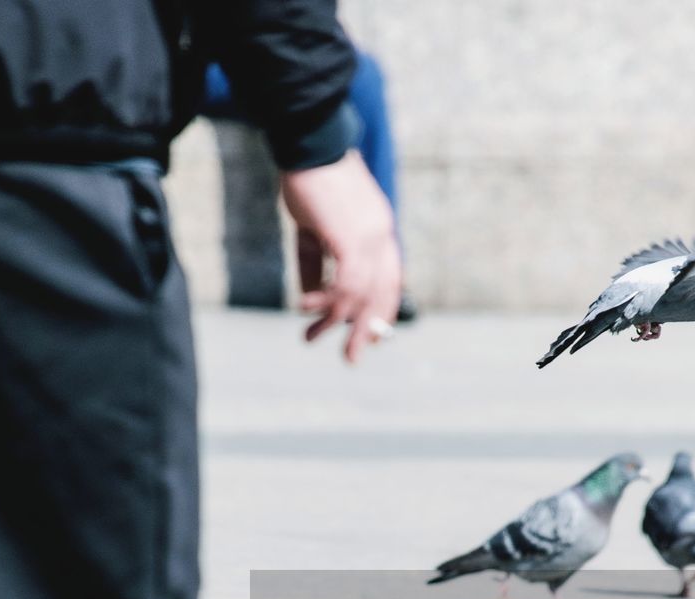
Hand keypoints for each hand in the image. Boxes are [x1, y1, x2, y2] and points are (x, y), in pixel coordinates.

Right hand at [280, 151, 401, 362]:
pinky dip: (325, 302)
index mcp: (379, 232)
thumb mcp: (312, 228)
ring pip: (359, 297)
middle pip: (381, 296)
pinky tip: (304, 308)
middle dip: (364, 331)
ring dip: (332, 322)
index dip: (379, 312)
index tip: (368, 337)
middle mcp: (382, 237)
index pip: (389, 281)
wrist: (308, 142)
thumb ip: (315, 264)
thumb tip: (310, 297)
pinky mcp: (351, 239)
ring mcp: (370, 239)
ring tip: (310, 338)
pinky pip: (344, 286)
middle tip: (351, 359)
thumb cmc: (308, 180)